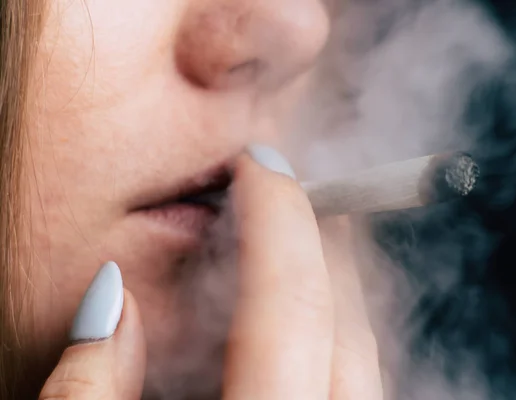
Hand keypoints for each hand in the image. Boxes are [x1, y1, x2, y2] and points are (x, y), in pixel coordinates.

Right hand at [39, 144, 382, 399]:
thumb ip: (86, 392)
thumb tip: (114, 304)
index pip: (290, 310)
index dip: (278, 220)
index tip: (261, 164)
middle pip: (347, 323)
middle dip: (318, 242)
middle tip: (282, 190)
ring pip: (365, 353)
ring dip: (335, 283)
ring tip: (297, 239)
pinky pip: (359, 380)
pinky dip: (334, 333)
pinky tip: (302, 316)